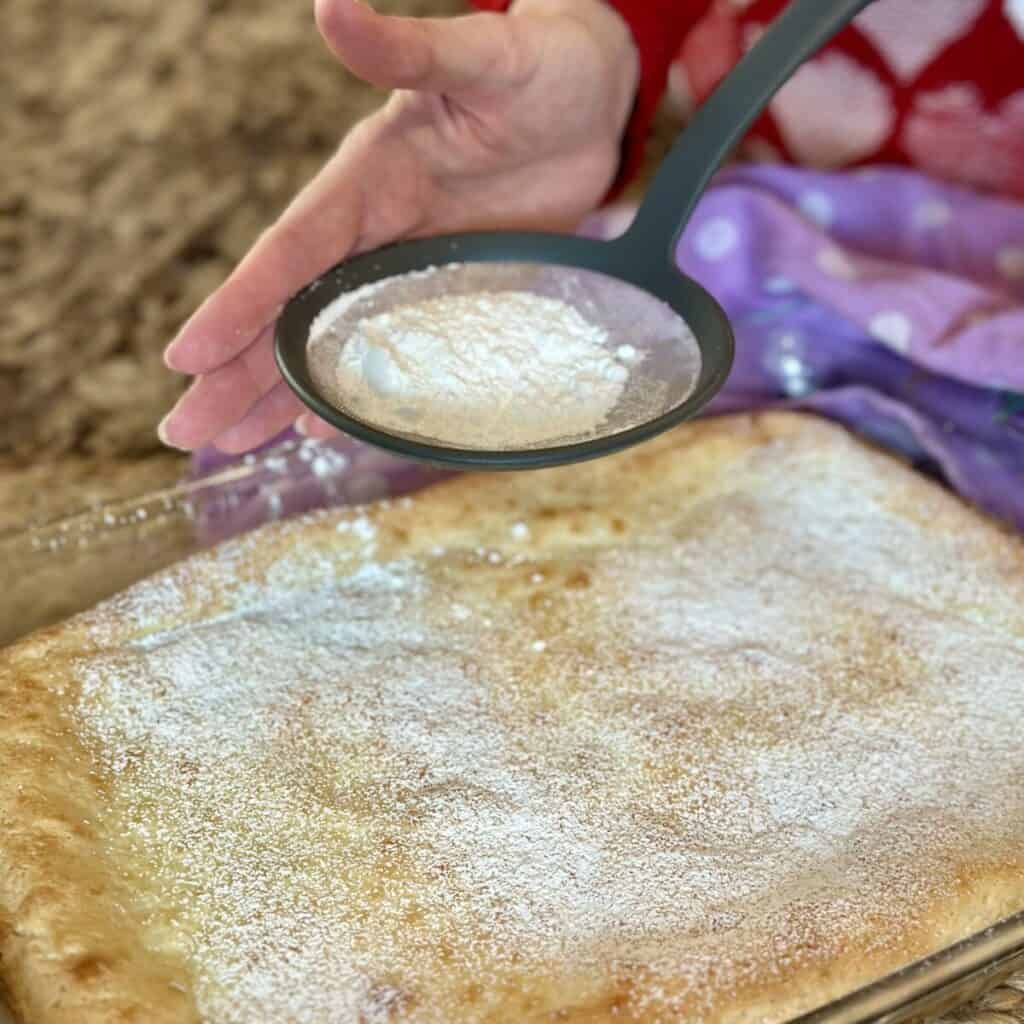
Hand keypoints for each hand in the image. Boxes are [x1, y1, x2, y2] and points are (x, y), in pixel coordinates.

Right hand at [159, 0, 637, 451]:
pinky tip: (317, 429)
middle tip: (182, 431)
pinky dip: (350, 390)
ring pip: (326, 341)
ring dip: (278, 395)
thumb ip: (409, 50)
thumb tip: (330, 8)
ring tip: (230, 444)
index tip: (186, 358)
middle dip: (236, 373)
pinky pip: (389, 352)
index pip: (289, 252)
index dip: (239, 307)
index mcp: (367, 180)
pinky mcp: (447, 292)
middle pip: (289, 312)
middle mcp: (374, 232)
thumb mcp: (480, 58)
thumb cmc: (535, 67)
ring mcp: (406, 268)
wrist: (590, 100)